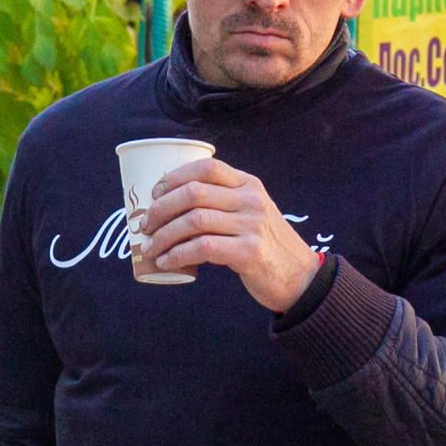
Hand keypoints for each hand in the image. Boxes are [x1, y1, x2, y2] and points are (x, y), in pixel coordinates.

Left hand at [142, 158, 322, 312]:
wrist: (300, 277)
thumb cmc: (266, 245)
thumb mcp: (252, 212)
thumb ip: (224, 202)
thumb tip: (170, 204)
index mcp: (249, 184)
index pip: (206, 168)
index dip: (174, 177)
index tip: (155, 193)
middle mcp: (251, 200)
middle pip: (193, 193)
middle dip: (161, 209)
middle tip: (145, 226)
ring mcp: (251, 225)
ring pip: (194, 221)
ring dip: (164, 235)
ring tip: (150, 247)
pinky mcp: (249, 252)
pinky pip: (202, 248)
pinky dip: (177, 255)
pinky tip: (166, 262)